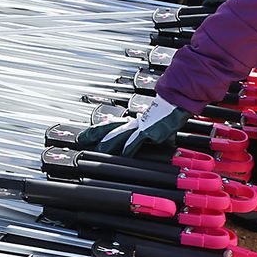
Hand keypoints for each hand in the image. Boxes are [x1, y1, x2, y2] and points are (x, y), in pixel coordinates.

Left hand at [75, 96, 191, 155]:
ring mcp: (138, 128)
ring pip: (118, 136)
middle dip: (94, 136)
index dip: (96, 131)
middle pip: (108, 130)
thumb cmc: (166, 113)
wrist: (174, 103)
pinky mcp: (147, 132)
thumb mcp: (156, 128)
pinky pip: (136, 141)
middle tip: (82, 142)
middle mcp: (132, 125)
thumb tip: (154, 142)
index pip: (109, 127)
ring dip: (107, 145)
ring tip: (97, 150)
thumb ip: (151, 136)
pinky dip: (129, 148)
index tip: (85, 137)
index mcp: (131, 123)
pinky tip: (123, 154)